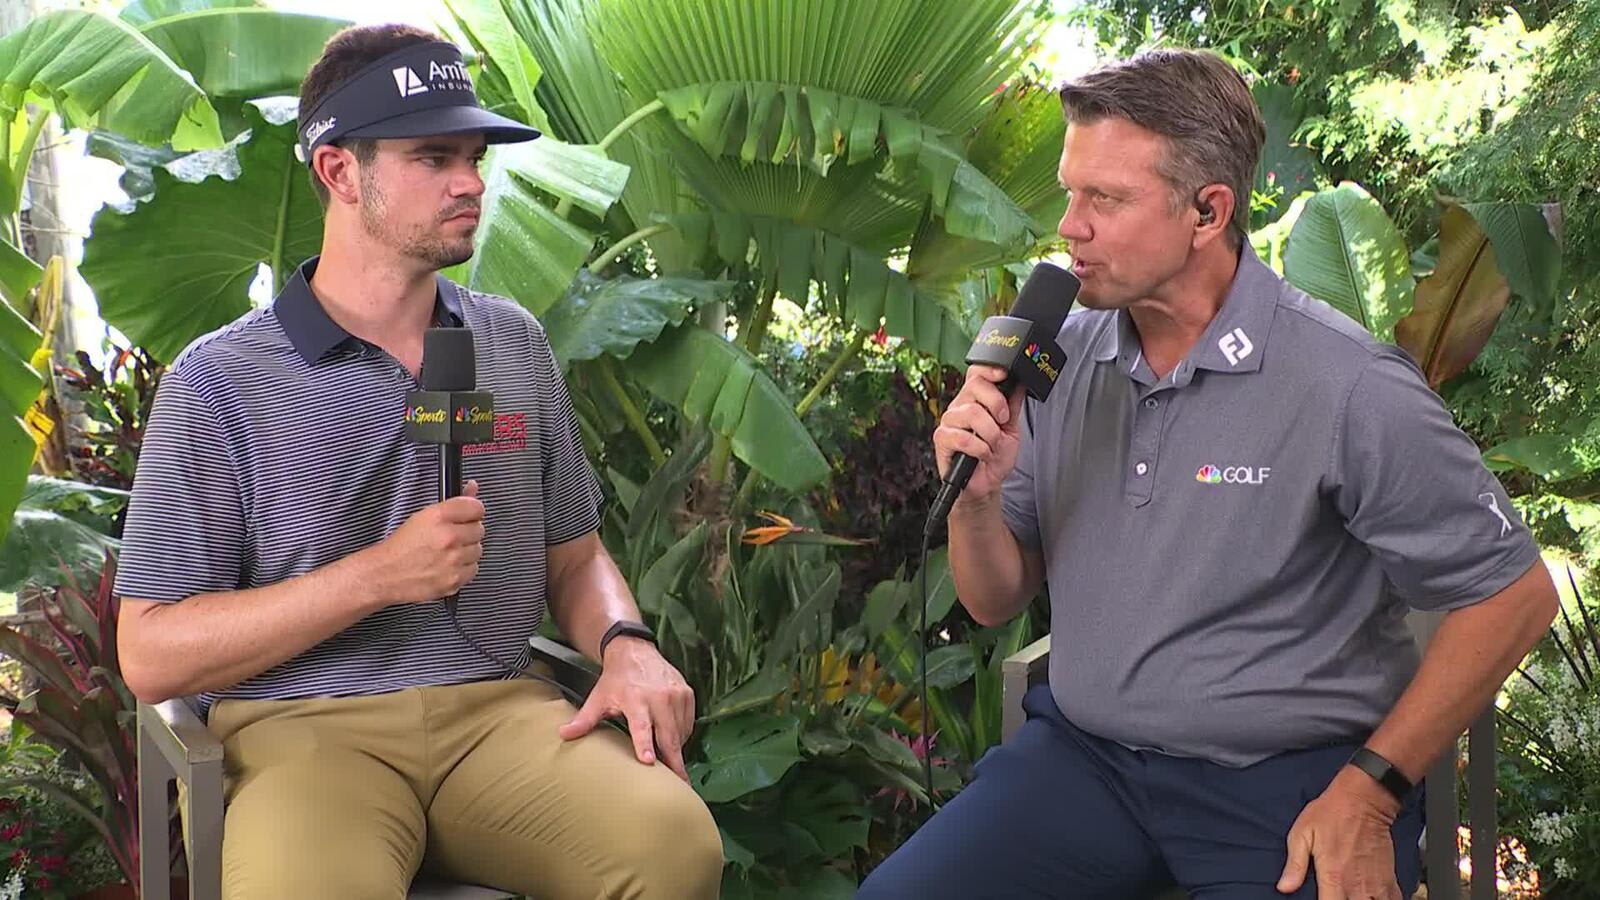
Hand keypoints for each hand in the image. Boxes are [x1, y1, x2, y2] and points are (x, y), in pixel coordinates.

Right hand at [361, 480, 485, 605]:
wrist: (385, 573)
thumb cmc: (402, 546)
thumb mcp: (424, 516)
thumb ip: (453, 502)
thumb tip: (473, 487)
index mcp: (438, 517)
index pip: (476, 507)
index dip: (472, 511)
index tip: (467, 516)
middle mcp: (448, 537)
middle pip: (479, 529)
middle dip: (467, 532)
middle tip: (451, 537)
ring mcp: (452, 560)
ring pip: (477, 550)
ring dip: (466, 551)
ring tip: (447, 553)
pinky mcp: (454, 580)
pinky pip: (473, 569)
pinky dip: (463, 568)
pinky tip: (448, 566)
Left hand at [558, 638, 695, 780]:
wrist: (635, 651)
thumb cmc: (616, 680)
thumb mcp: (598, 699)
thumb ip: (584, 719)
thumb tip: (562, 734)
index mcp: (635, 699)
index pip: (641, 726)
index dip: (644, 744)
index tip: (648, 761)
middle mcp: (659, 697)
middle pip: (668, 735)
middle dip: (674, 761)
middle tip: (679, 784)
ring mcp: (676, 695)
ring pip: (681, 732)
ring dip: (677, 750)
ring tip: (674, 766)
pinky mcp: (688, 694)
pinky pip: (688, 723)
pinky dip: (682, 736)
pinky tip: (674, 742)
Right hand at [932, 365, 1026, 503]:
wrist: (987, 483)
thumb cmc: (995, 456)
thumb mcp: (1012, 428)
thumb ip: (1013, 404)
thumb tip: (1020, 381)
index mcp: (975, 400)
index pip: (976, 373)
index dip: (989, 369)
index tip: (1004, 375)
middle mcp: (960, 407)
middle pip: (975, 386)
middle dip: (997, 404)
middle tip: (1003, 422)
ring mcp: (949, 422)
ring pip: (972, 413)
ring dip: (990, 433)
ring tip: (993, 445)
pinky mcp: (942, 439)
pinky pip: (963, 437)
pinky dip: (980, 449)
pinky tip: (983, 455)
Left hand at [1277, 766, 1403, 897]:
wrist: (1364, 799)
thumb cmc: (1331, 813)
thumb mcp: (1302, 834)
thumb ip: (1295, 865)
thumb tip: (1284, 887)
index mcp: (1333, 877)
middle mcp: (1357, 885)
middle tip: (1337, 898)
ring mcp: (1376, 884)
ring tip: (1354, 898)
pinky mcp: (1389, 879)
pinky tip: (1374, 899)